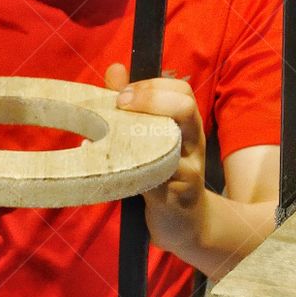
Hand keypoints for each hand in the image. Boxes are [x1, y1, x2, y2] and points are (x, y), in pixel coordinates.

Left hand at [105, 61, 206, 259]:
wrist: (188, 227)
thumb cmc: (167, 177)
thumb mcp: (156, 139)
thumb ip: (137, 105)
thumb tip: (115, 69)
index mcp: (188, 127)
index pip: (182, 91)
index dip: (152, 85)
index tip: (122, 92)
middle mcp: (192, 145)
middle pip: (185, 109)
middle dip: (150, 99)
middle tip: (119, 104)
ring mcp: (187, 172)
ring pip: (168, 146)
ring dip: (135, 136)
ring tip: (103, 136)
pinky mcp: (173, 199)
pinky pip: (151, 181)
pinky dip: (124, 173)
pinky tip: (102, 170)